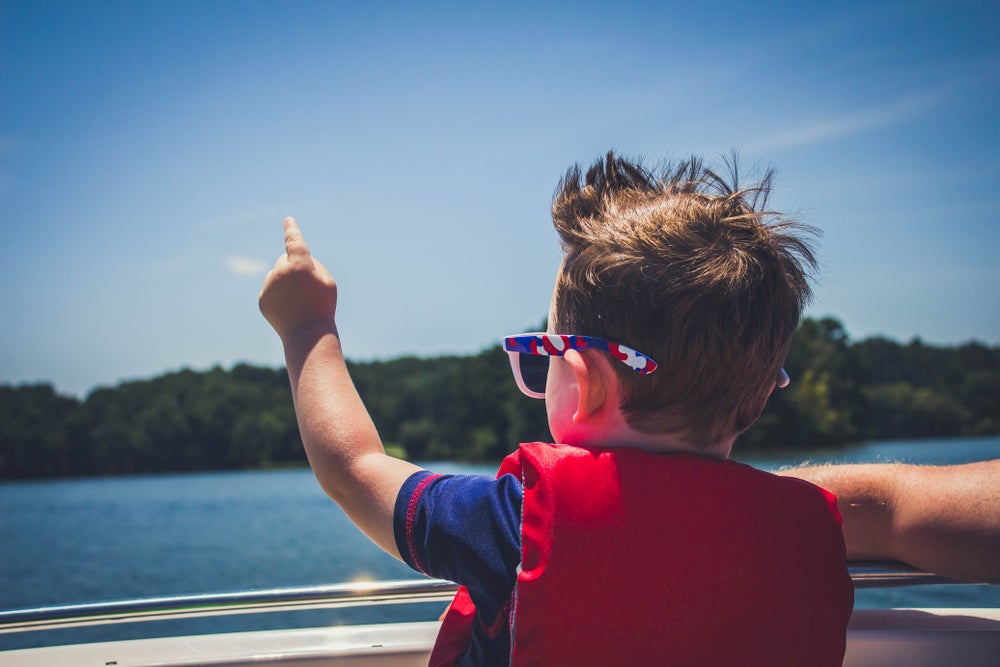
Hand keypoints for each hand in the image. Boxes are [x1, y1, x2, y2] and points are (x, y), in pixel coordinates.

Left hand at [259, 217, 337, 340]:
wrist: (307, 335)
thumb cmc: (322, 307)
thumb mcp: (328, 283)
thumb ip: (313, 266)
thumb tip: (295, 260)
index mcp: (300, 266)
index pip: (294, 241)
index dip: (292, 230)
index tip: (288, 220)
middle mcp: (280, 272)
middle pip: (284, 260)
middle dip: (292, 267)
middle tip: (306, 287)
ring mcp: (269, 286)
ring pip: (276, 276)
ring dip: (286, 283)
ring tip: (299, 302)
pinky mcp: (262, 299)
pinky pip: (271, 290)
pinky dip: (278, 296)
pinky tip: (289, 309)